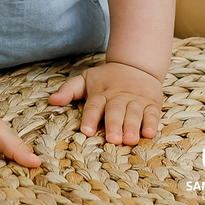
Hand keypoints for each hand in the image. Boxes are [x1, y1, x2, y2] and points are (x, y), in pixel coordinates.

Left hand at [48, 61, 163, 144]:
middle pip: (114, 111)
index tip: (85, 131)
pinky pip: (152, 114)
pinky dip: (152, 123)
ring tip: (130, 140)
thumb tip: (51, 101)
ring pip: (133, 114)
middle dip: (114, 125)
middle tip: (113, 139)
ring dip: (132, 126)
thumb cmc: (106, 78)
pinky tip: (149, 133)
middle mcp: (117, 97)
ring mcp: (135, 100)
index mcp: (100, 93)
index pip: (93, 106)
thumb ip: (68, 90)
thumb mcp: (85, 79)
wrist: (135, 65)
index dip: (89, 118)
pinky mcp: (151, 104)